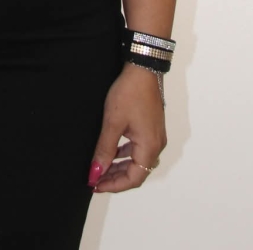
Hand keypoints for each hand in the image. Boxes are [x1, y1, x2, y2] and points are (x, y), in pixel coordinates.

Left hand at [87, 64, 165, 192]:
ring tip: (101, 168)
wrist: (142, 68)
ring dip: (120, 166)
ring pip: (138, 161)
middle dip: (115, 177)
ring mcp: (156, 136)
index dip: (114, 185)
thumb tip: (96, 172)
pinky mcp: (152, 128)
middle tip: (95, 179)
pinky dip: (125, 154)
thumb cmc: (129, 93)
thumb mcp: (113, 122)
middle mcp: (156, 145)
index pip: (134, 178)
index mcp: (149, 147)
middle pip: (137, 172)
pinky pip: (139, 149)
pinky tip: (113, 151)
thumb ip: (104, 149)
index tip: (96, 185)